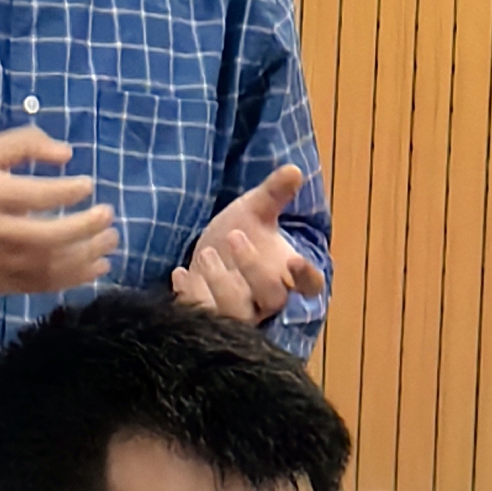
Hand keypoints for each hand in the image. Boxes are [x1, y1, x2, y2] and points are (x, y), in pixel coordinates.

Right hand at [0, 127, 116, 293]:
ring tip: (110, 242)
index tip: (89, 186)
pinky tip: (94, 268)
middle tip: (109, 216)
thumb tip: (67, 154)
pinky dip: (72, 279)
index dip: (70, 191)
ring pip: (48, 267)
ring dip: (86, 256)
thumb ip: (23, 144)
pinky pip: (40, 286)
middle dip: (86, 228)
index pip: (38, 196)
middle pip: (48, 237)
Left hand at [172, 165, 325, 322]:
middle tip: (234, 235)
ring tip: (207, 253)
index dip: (305, 276)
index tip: (293, 260)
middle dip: (253, 270)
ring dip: (220, 285)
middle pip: (272, 299)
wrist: (212, 254)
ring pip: (237, 315)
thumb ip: (274, 193)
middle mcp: (268, 300)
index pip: (310, 284)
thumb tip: (294, 170)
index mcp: (288, 274)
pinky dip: (191, 295)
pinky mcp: (211, 321)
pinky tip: (181, 272)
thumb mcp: (255, 210)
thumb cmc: (240, 232)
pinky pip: (203, 317)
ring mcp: (240, 314)